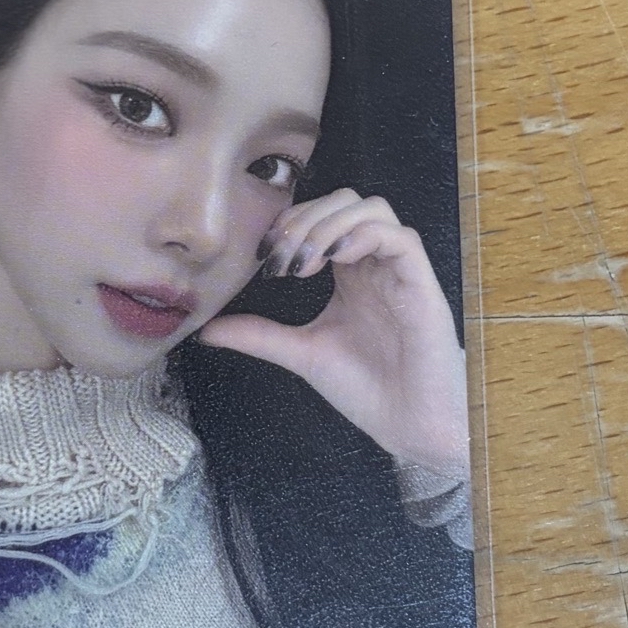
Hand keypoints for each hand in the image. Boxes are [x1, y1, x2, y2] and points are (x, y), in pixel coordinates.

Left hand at [198, 189, 468, 479]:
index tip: (264, 255)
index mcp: (350, 273)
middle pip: (345, 201)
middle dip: (305, 218)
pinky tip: (335, 260)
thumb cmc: (366, 389)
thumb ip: (258, 334)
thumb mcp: (301, 353)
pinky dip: (364, 236)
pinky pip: (400, 238)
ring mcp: (399, 271)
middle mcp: (375, 264)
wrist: (408, 427)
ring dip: (329, 224)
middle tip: (280, 258)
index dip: (290, 222)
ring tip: (304, 262)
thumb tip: (206, 330)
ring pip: (372, 209)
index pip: (322, 216)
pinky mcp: (421, 285)